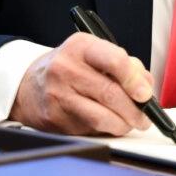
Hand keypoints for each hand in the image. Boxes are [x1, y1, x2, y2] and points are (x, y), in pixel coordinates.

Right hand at [10, 32, 154, 134]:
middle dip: (135, 110)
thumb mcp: (94, 54)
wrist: (29, 85)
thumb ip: (125, 66)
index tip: (145, 94)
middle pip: (110, 93)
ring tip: (130, 123)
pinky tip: (107, 123)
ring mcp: (58, 95)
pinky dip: (105, 129)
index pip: (114, 60)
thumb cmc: (71, 68)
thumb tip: (146, 88)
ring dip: (123, 125)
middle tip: (145, 117)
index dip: (135, 79)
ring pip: (102, 117)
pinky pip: (90, 129)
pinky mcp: (55, 119)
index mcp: (81, 46)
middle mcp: (66, 68)